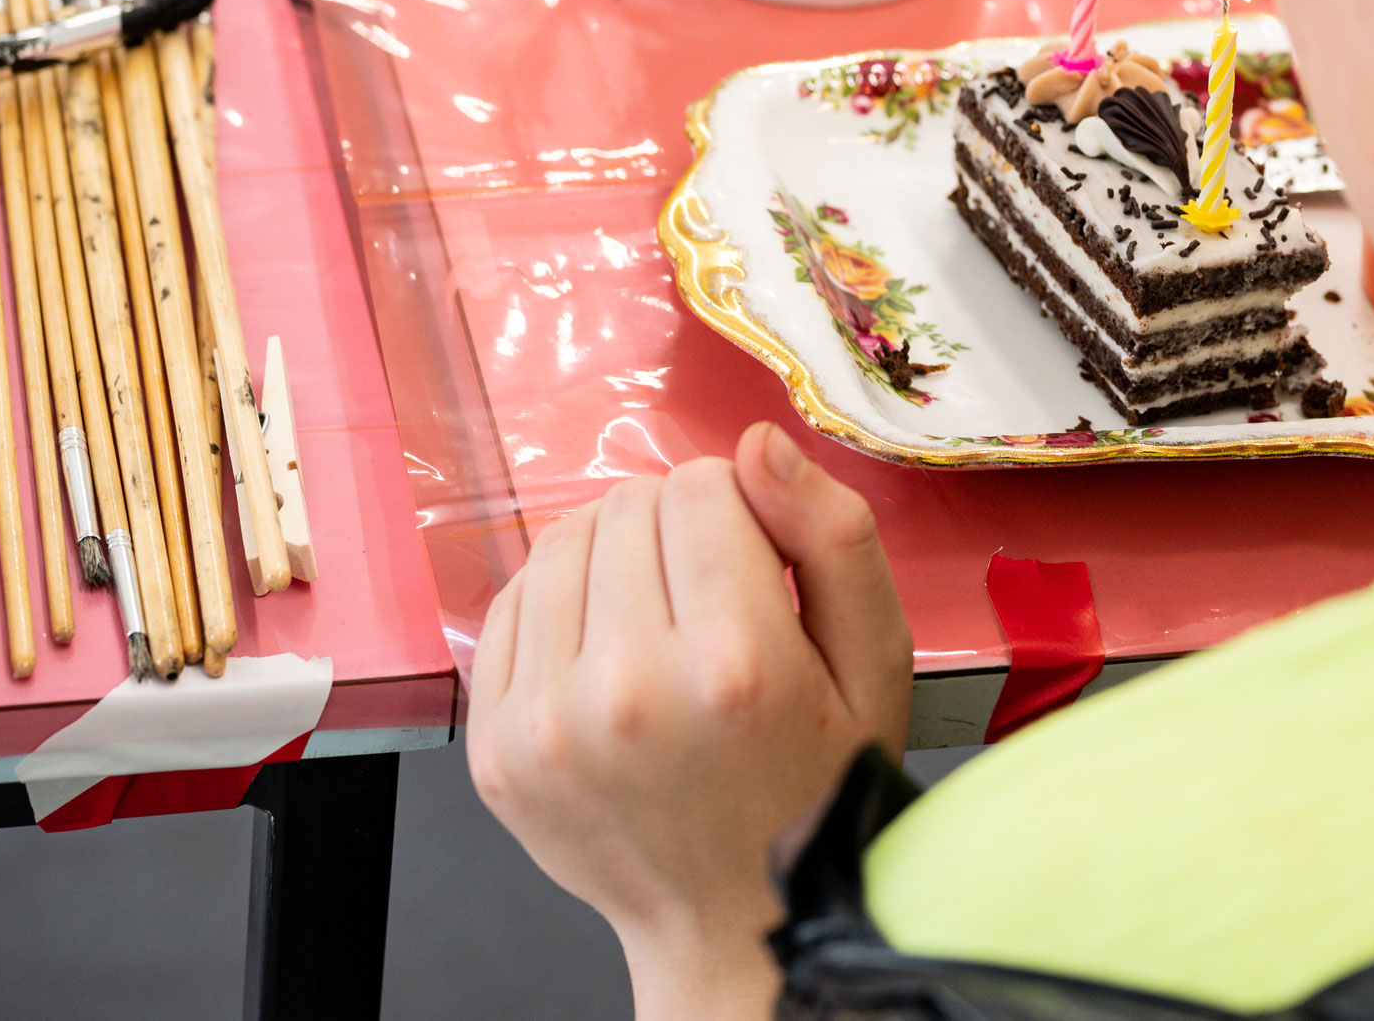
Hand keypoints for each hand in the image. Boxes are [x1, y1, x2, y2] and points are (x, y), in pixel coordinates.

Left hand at [468, 423, 911, 1020]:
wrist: (734, 931)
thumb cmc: (819, 792)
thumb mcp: (877, 664)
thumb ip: (835, 537)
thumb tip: (757, 444)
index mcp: (736, 664)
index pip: (701, 487)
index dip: (740, 510)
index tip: (759, 567)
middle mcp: (628, 692)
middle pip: (626, 506)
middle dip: (675, 529)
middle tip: (712, 600)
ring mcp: (547, 726)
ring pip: (561, 543)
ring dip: (612, 557)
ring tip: (657, 620)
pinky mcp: (496, 750)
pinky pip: (510, 605)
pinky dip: (559, 604)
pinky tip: (607, 649)